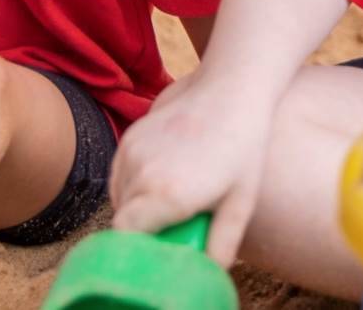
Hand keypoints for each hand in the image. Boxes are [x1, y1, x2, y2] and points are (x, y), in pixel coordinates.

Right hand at [109, 68, 273, 266]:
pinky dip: (134, 181)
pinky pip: (120, 171)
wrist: (232, 88)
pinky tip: (165, 174)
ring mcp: (132, 150)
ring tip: (172, 196)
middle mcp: (141, 173)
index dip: (138, 247)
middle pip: (123, 219)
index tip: (160, 246)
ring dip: (137, 203)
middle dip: (142, 227)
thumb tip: (208, 274)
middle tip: (174, 224)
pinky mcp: (131, 134)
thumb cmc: (243, 146)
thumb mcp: (241, 203)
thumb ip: (221, 246)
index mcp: (166, 195)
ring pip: (119, 194)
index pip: (126, 239)